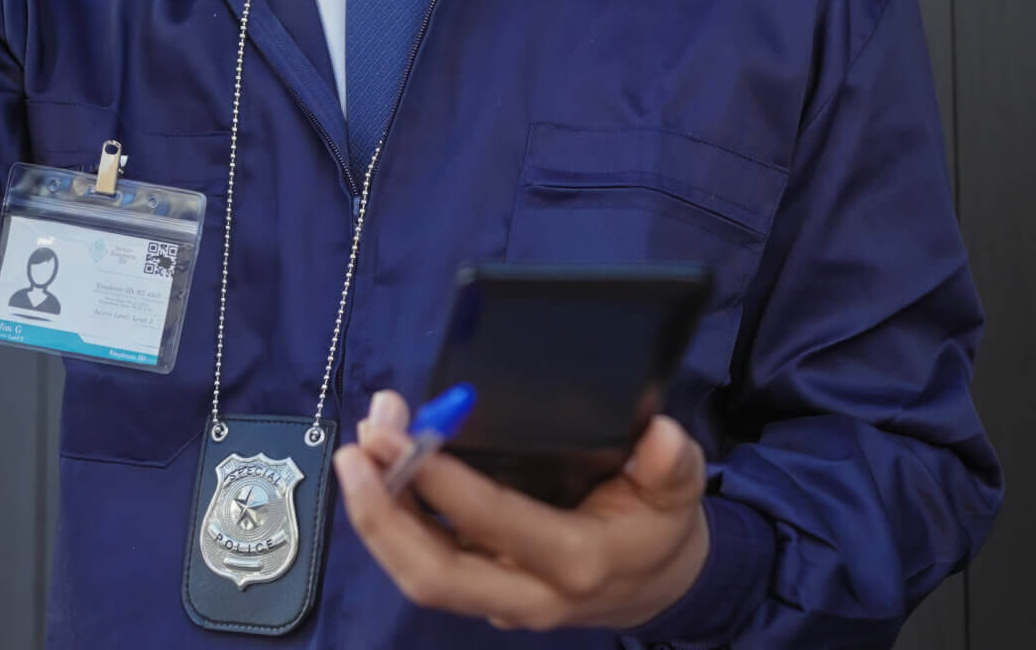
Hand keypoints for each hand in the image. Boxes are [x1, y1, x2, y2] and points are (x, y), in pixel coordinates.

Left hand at [336, 391, 711, 631]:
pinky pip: (424, 565)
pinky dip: (393, 522)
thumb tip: (660, 436)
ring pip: (418, 575)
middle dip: (382, 514)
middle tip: (356, 452)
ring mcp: (499, 600)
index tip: (404, 435)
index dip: (440, 481)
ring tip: (358, 454)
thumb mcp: (679, 490)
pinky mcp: (481, 592)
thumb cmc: (660, 527)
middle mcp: (528, 593)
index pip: (491, 522)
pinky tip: (378, 473)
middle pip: (432, 573)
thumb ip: (671, 464)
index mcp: (575, 562)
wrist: (659, 586)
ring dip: (377, 516)